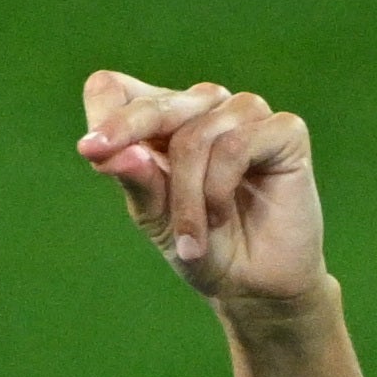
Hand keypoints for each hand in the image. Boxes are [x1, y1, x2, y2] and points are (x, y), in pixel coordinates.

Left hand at [78, 72, 323, 306]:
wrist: (251, 286)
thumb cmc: (199, 246)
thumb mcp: (154, 217)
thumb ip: (136, 180)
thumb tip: (113, 152)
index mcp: (162, 121)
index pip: (115, 90)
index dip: (104, 116)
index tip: (92, 151)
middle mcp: (203, 107)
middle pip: (154, 105)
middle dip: (128, 138)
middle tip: (102, 165)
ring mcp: (245, 114)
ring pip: (196, 136)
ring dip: (186, 197)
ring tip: (192, 236)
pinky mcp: (284, 130)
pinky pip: (236, 146)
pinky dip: (219, 190)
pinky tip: (222, 218)